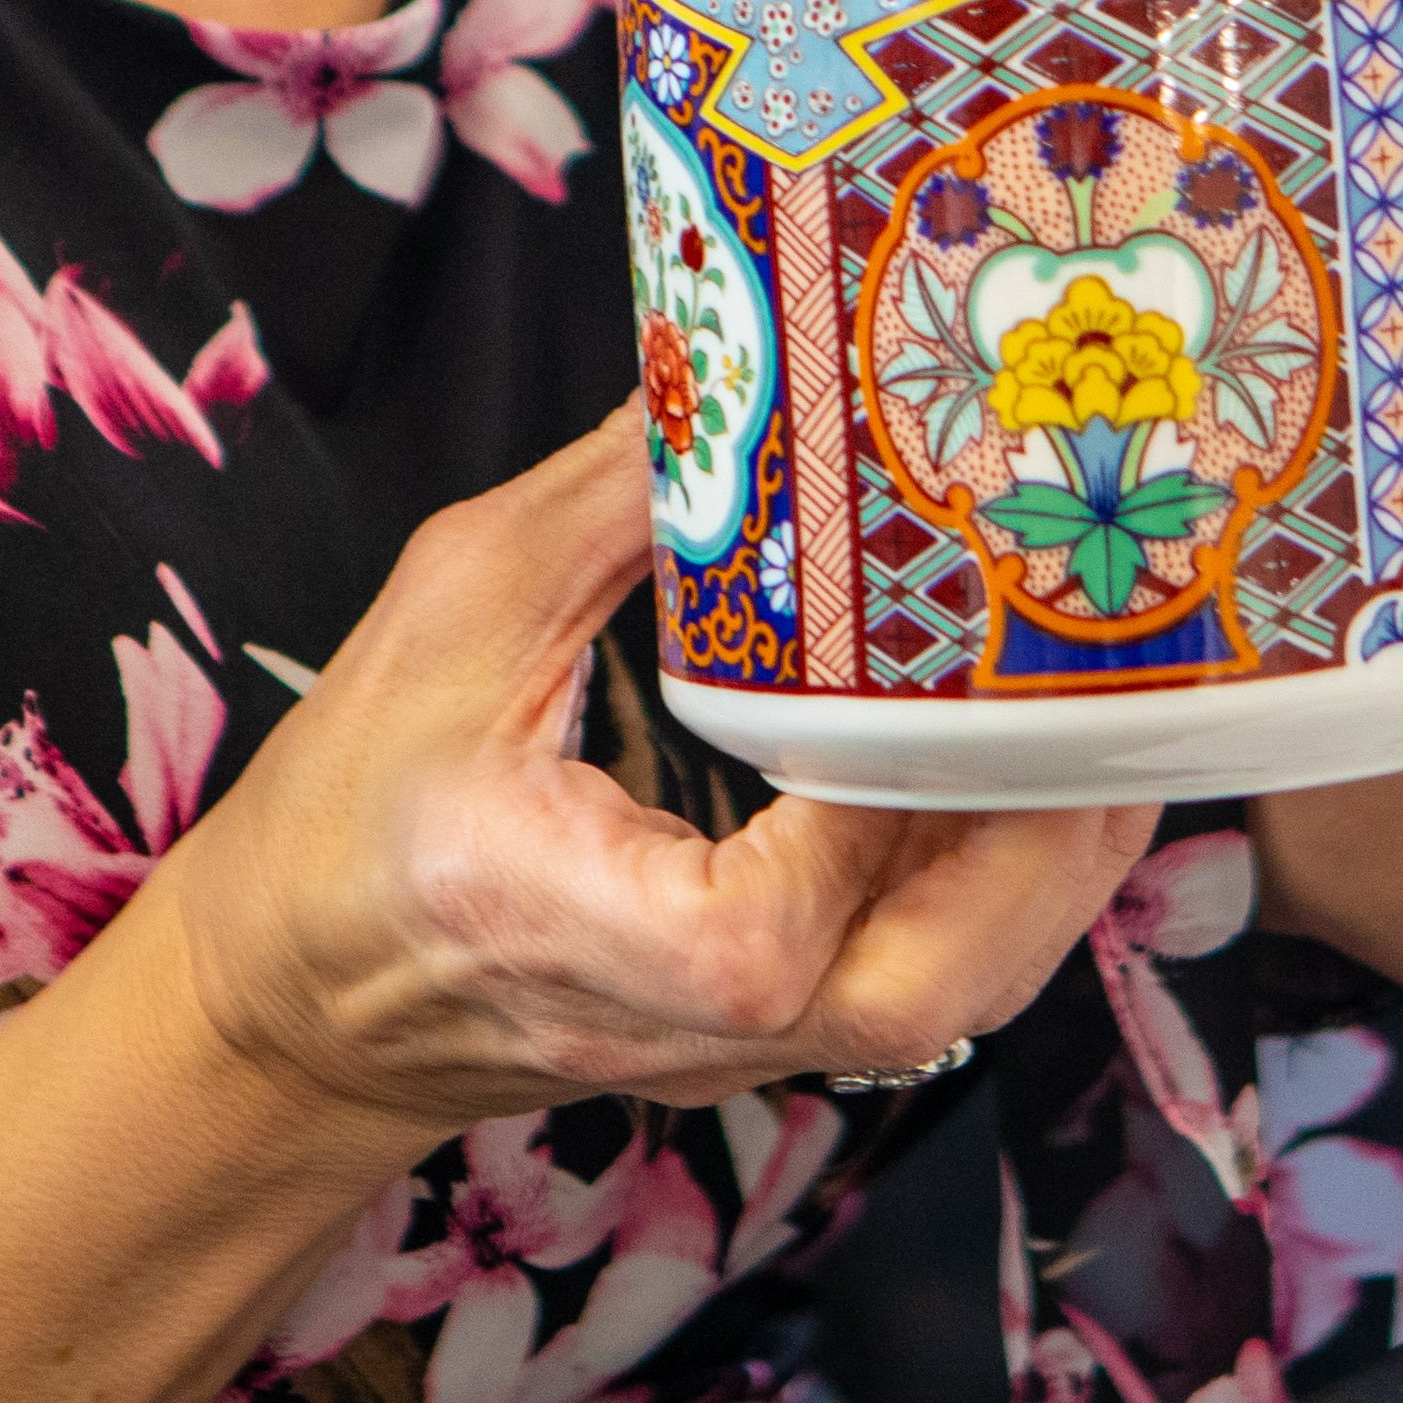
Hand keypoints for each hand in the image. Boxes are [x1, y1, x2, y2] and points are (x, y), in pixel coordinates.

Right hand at [165, 416, 1150, 1129]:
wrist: (296, 998)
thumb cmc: (348, 814)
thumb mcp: (452, 607)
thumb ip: (613, 500)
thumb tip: (744, 358)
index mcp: (570, 927)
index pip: (768, 942)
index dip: (878, 819)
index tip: (928, 675)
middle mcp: (674, 1016)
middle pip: (916, 1000)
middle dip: (1046, 856)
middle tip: (1107, 699)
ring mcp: (732, 1044)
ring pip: (944, 1000)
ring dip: (1044, 864)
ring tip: (1097, 717)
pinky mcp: (762, 1029)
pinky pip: (912, 973)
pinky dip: (989, 878)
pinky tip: (1017, 767)